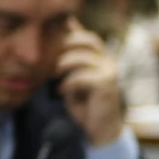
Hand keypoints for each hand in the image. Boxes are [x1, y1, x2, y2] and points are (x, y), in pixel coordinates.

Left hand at [56, 26, 125, 145]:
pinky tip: (60, 90)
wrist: (101, 128)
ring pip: (82, 57)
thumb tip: (53, 46)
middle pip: (88, 39)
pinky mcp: (105, 84)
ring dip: (63, 64)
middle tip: (51, 56)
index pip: (86, 36)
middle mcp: (108, 61)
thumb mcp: (74, 79)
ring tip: (54, 74)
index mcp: (101, 57)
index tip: (50, 33)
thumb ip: (68, 63)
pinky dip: (67, 83)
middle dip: (67, 44)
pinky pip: (81, 76)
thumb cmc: (85, 104)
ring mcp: (109, 72)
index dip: (71, 30)